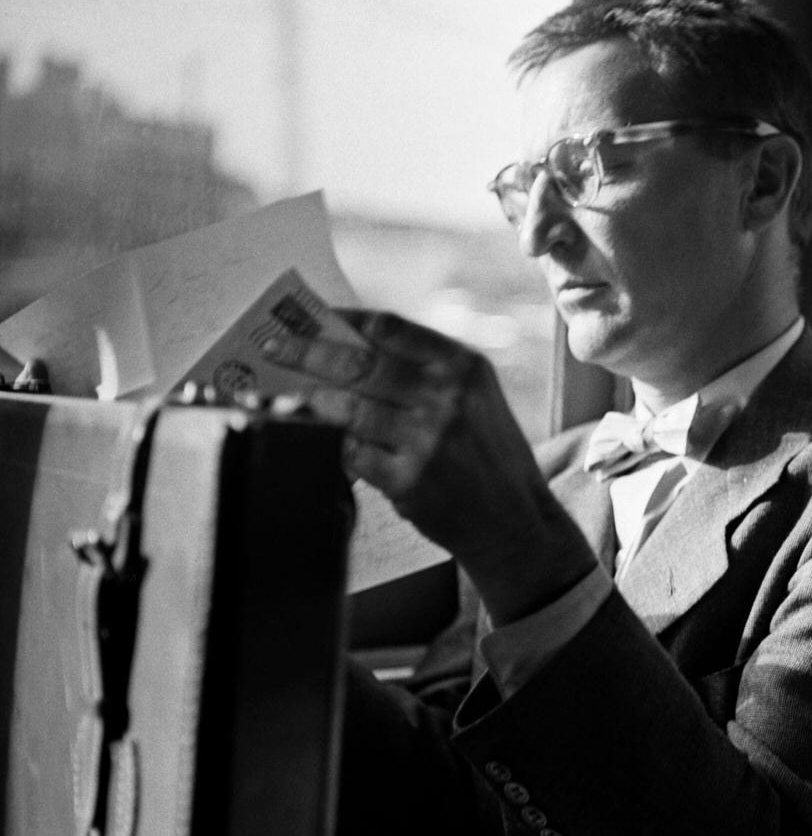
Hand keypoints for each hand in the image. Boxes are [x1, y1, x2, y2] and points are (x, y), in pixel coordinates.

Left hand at [263, 310, 595, 623]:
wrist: (513, 519)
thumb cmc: (486, 452)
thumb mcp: (475, 396)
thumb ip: (426, 369)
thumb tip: (351, 345)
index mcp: (463, 366)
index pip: (390, 327)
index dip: (343, 319)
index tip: (313, 316)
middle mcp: (447, 397)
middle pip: (359, 363)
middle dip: (307, 352)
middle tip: (274, 348)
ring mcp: (427, 439)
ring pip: (347, 409)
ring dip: (311, 401)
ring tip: (289, 396)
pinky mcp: (408, 480)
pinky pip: (351, 453)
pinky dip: (333, 445)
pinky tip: (320, 440)